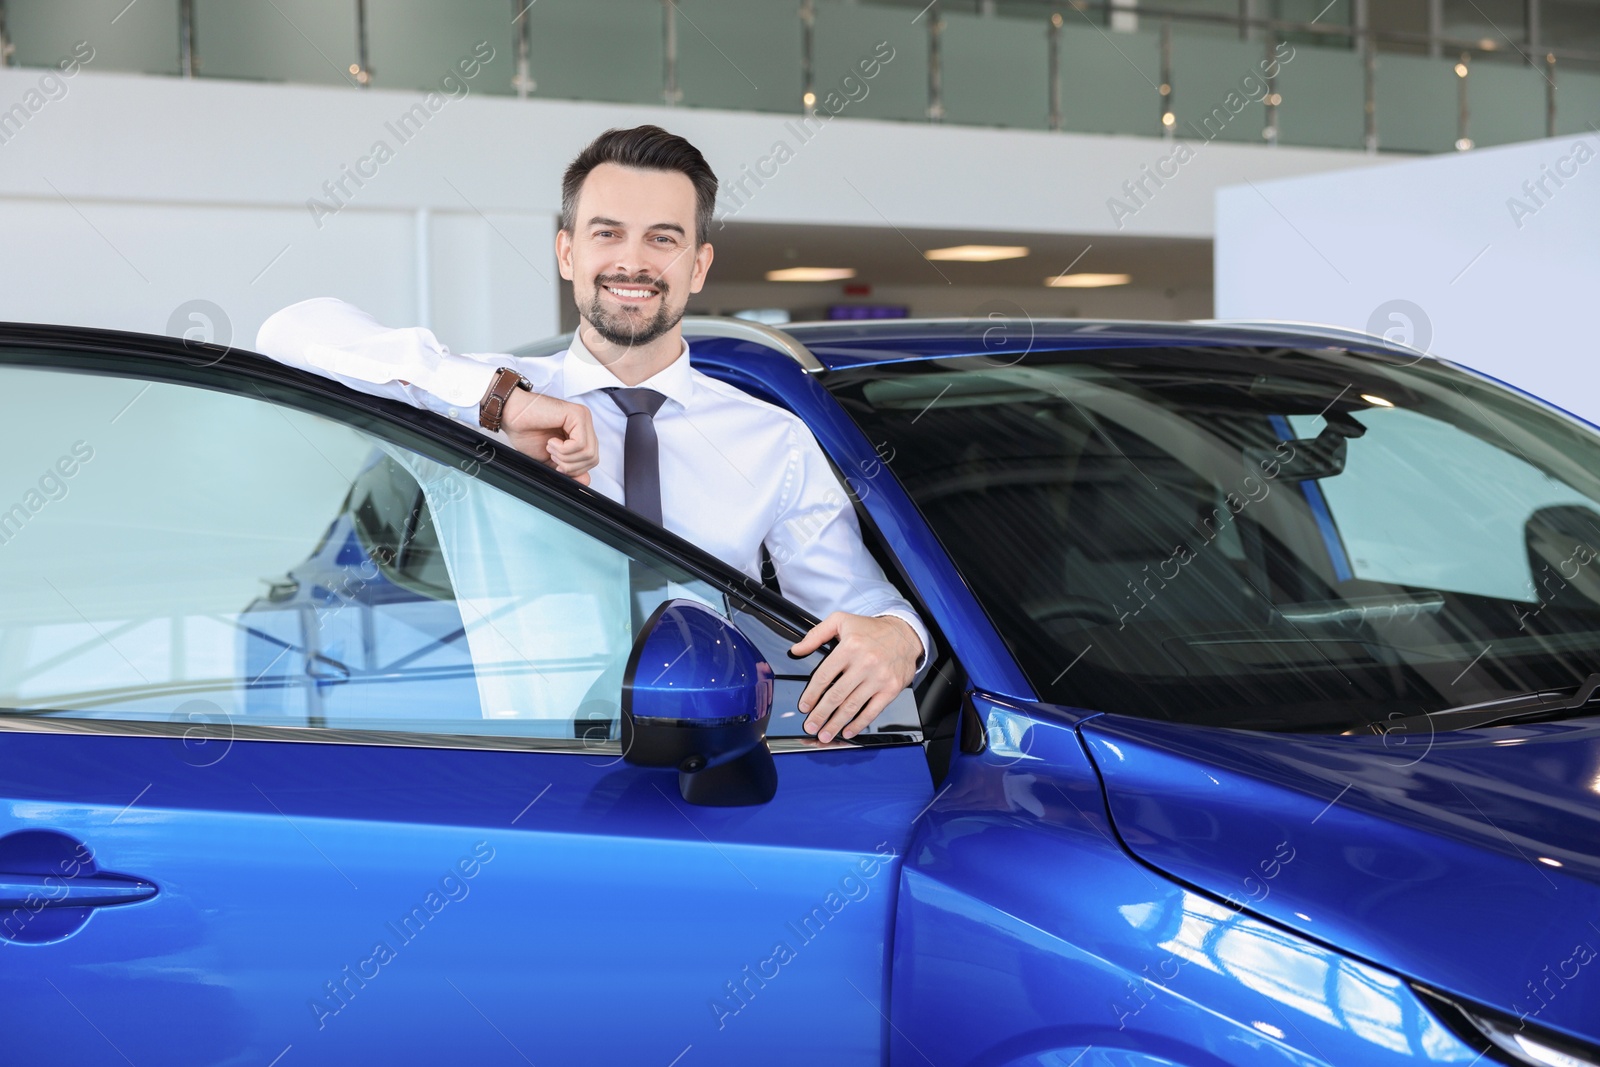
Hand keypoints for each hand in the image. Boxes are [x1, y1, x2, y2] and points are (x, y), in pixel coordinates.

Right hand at [502, 388, 597, 483]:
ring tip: (550, 446)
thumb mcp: (551, 459)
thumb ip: (569, 469)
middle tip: (552, 455)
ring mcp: (583, 417)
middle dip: (570, 465)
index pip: (592, 459)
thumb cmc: (526, 432)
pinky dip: (563, 449)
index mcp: (581, 433)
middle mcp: (585, 424)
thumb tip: (586, 481)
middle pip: (592, 458)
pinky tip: (551, 441)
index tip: (556, 464)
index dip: (574, 469)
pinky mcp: (578, 414)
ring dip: (565, 456)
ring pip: (588, 452)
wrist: (511, 415)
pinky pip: (580, 444)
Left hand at [790, 613, 922, 743]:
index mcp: (849, 647)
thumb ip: (816, 634)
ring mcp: (879, 678)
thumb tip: (797, 650)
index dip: (812, 694)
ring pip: (852, 706)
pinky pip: (872, 711)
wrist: (905, 634)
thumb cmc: (871, 629)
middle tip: (811, 726)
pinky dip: (859, 724)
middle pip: (836, 695)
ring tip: (826, 734)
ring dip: (836, 723)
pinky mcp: (891, 689)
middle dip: (820, 714)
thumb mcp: (841, 621)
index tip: (804, 706)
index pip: (824, 676)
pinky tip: (848, 731)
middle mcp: (865, 663)